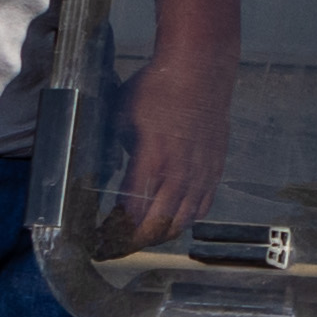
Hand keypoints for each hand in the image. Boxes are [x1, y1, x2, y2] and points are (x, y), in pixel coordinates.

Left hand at [110, 38, 236, 248]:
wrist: (199, 71)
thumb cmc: (157, 88)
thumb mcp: (120, 115)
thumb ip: (114, 148)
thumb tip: (106, 170)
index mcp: (150, 160)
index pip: (131, 213)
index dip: (115, 232)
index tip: (102, 237)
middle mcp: (178, 174)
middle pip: (157, 225)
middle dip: (136, 241)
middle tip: (120, 244)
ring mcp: (200, 174)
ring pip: (182, 222)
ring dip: (161, 234)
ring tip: (145, 236)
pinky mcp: (215, 170)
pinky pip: (202, 207)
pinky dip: (186, 219)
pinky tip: (174, 219)